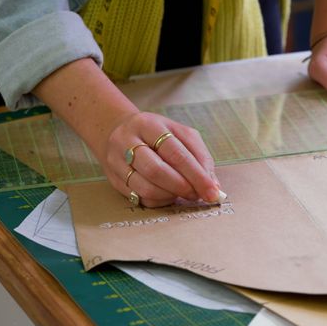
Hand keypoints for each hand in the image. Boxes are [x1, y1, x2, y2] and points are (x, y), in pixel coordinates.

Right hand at [103, 112, 219, 206]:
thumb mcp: (181, 134)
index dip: (197, 175)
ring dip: (171, 196)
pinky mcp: (113, 179)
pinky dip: (159, 201)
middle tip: (197, 195)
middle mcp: (128, 141)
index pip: (176, 153)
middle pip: (157, 170)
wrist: (119, 131)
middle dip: (182, 187)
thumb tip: (213, 185)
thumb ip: (200, 156)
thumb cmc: (158, 135)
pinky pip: (139, 197)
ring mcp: (117, 161)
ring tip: (183, 194)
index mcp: (149, 125)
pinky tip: (168, 195)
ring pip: (145, 188)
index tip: (212, 191)